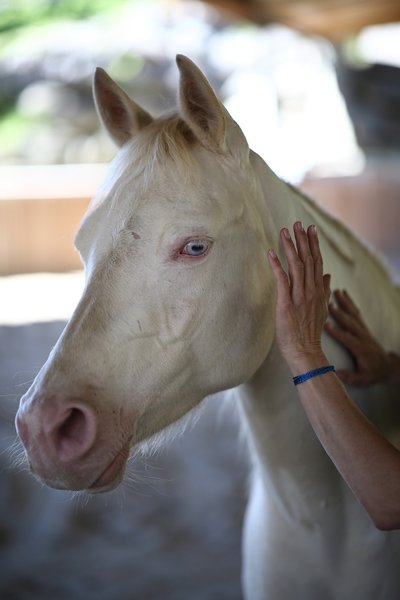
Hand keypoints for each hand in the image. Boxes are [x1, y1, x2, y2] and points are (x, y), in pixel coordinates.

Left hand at [268, 222, 330, 371]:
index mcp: (318, 290)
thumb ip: (324, 291)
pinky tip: (271, 253)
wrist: (305, 350)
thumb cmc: (310, 332)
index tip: (311, 229)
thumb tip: (328, 276)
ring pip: (296, 266)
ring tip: (285, 232)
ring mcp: (299, 296)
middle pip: (308, 260)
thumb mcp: (322, 309)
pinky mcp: (286, 302)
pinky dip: (276, 265)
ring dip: (290, 247)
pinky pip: (281, 280)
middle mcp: (310, 290)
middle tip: (297, 223)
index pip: (317, 262)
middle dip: (303, 240)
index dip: (313, 244)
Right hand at [325, 290, 398, 385]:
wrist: (387, 366)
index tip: (326, 325)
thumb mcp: (363, 380)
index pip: (348, 340)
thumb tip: (336, 374)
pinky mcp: (363, 327)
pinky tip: (343, 294)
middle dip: (339, 314)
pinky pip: (355, 313)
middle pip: (350, 323)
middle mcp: (362, 337)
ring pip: (353, 315)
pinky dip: (349, 302)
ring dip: (344, 303)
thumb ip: (351, 377)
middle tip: (328, 304)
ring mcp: (363, 330)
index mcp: (361, 350)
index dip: (338, 333)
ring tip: (335, 292)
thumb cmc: (372, 373)